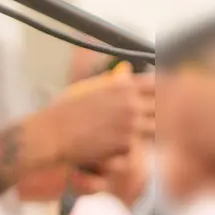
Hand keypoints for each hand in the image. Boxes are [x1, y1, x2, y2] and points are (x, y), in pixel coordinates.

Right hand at [37, 65, 154, 169]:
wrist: (51, 135)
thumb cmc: (63, 111)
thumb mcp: (88, 88)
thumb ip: (112, 80)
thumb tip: (126, 70)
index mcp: (122, 86)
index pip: (158, 83)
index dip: (163, 88)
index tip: (162, 94)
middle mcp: (130, 103)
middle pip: (163, 106)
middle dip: (161, 110)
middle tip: (153, 116)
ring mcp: (131, 125)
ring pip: (157, 127)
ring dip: (152, 129)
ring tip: (139, 131)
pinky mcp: (127, 144)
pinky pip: (140, 144)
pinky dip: (134, 144)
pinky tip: (119, 143)